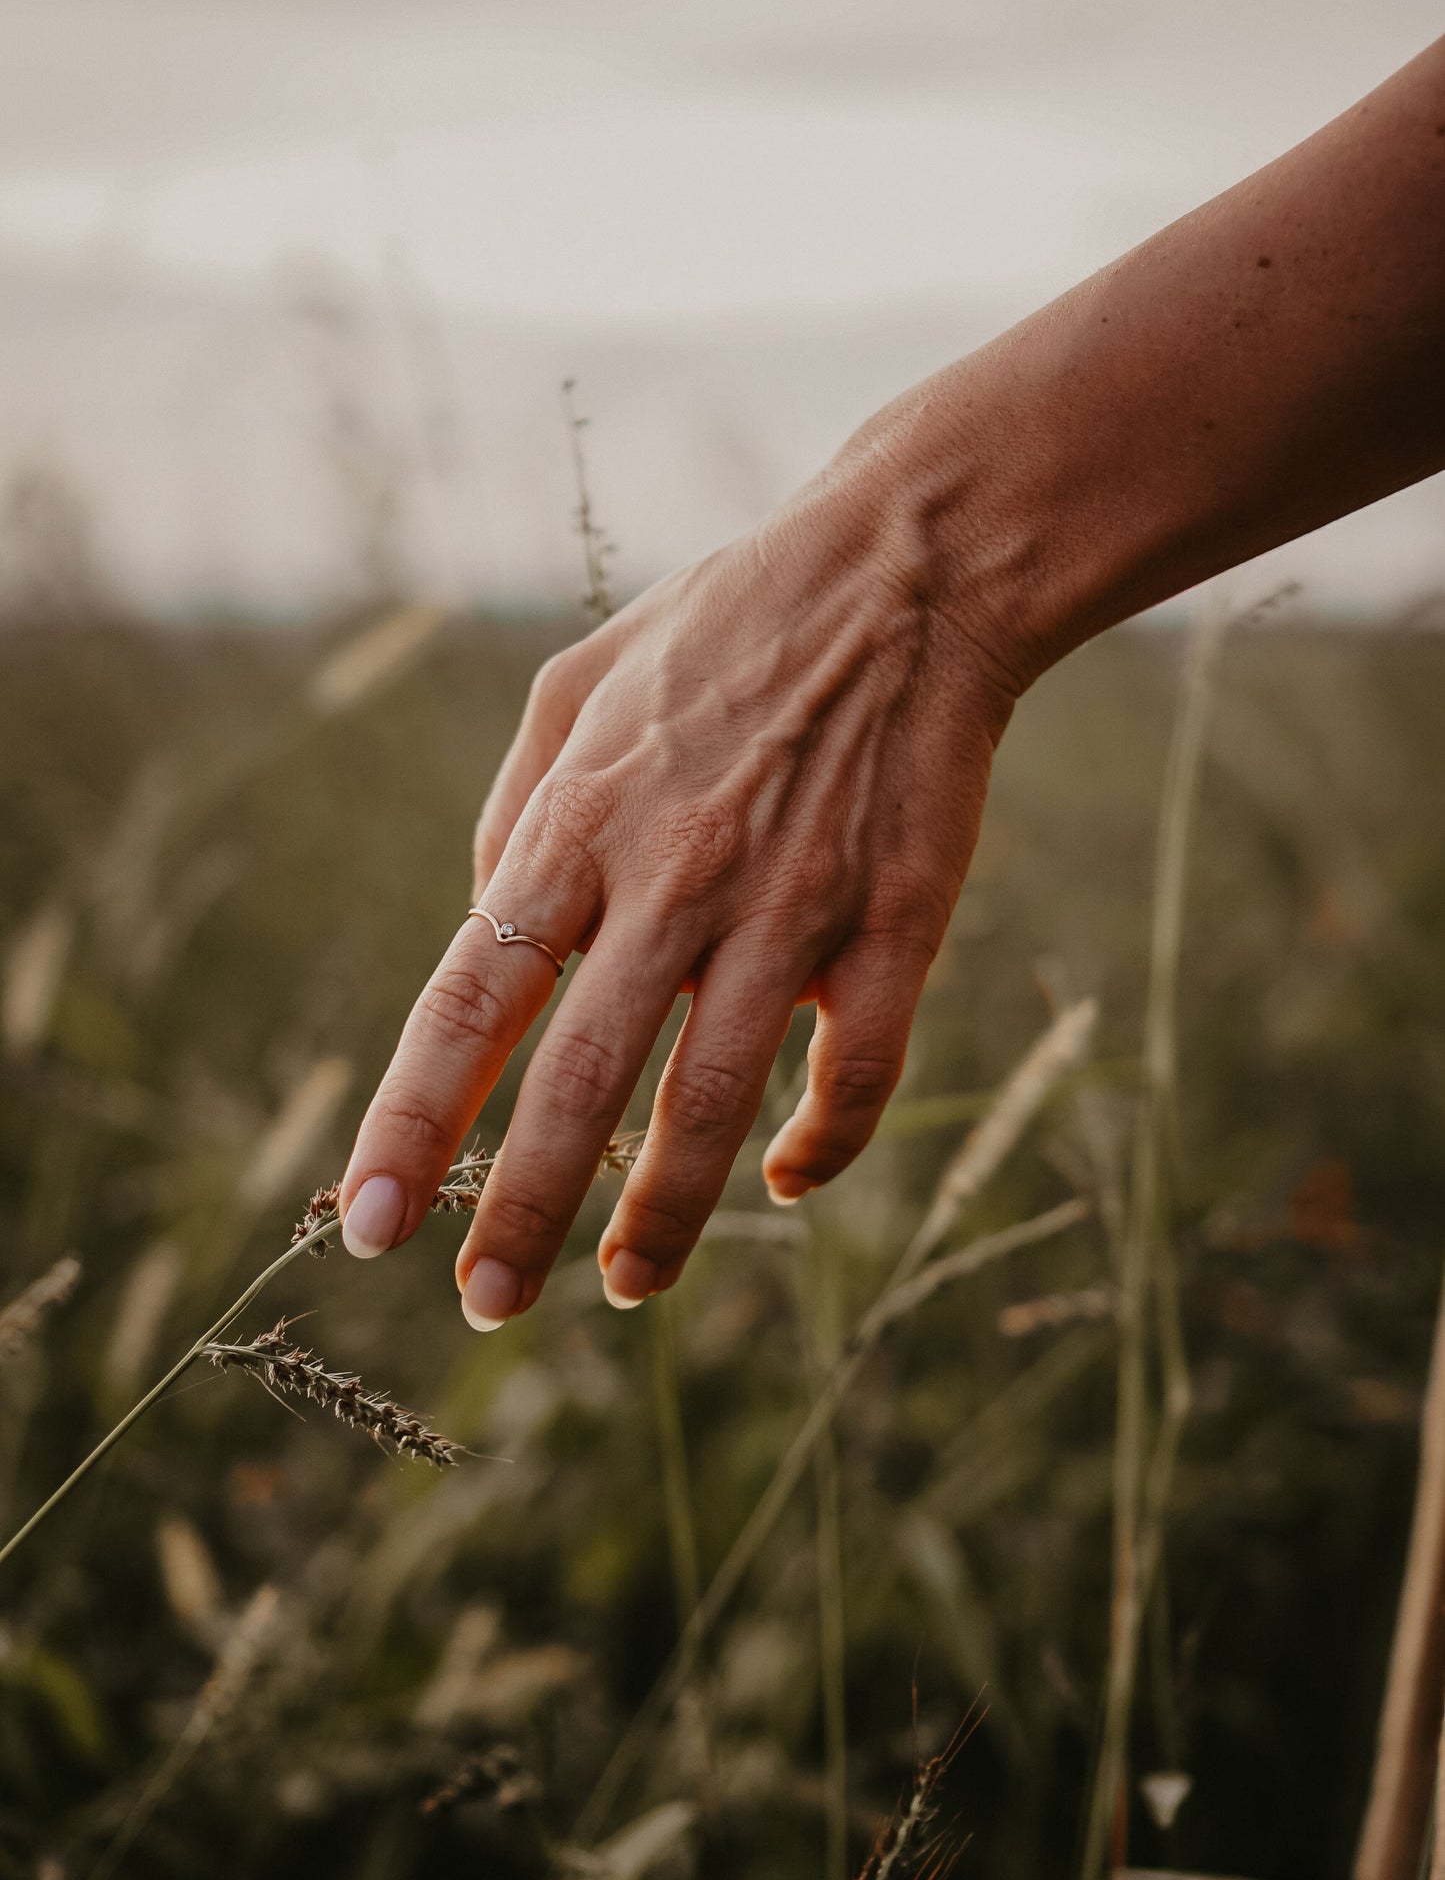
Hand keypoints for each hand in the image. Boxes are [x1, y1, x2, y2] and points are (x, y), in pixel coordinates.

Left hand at [337, 434, 1024, 1325]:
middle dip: (518, 1209)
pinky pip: (853, 1072)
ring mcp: (785, 911)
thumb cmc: (725, 628)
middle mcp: (669, 880)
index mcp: (578, 825)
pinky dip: (820, 1143)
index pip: (470, 999)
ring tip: (626, 1288)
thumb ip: (514, 812)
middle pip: (576, 1081)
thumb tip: (482, 922)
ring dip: (664, 1214)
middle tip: (485, 1304)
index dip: (414, 1119)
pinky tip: (788, 1178)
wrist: (904, 575)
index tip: (372, 1218)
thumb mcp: (573, 684)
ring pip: (710, 1101)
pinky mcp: (890, 928)